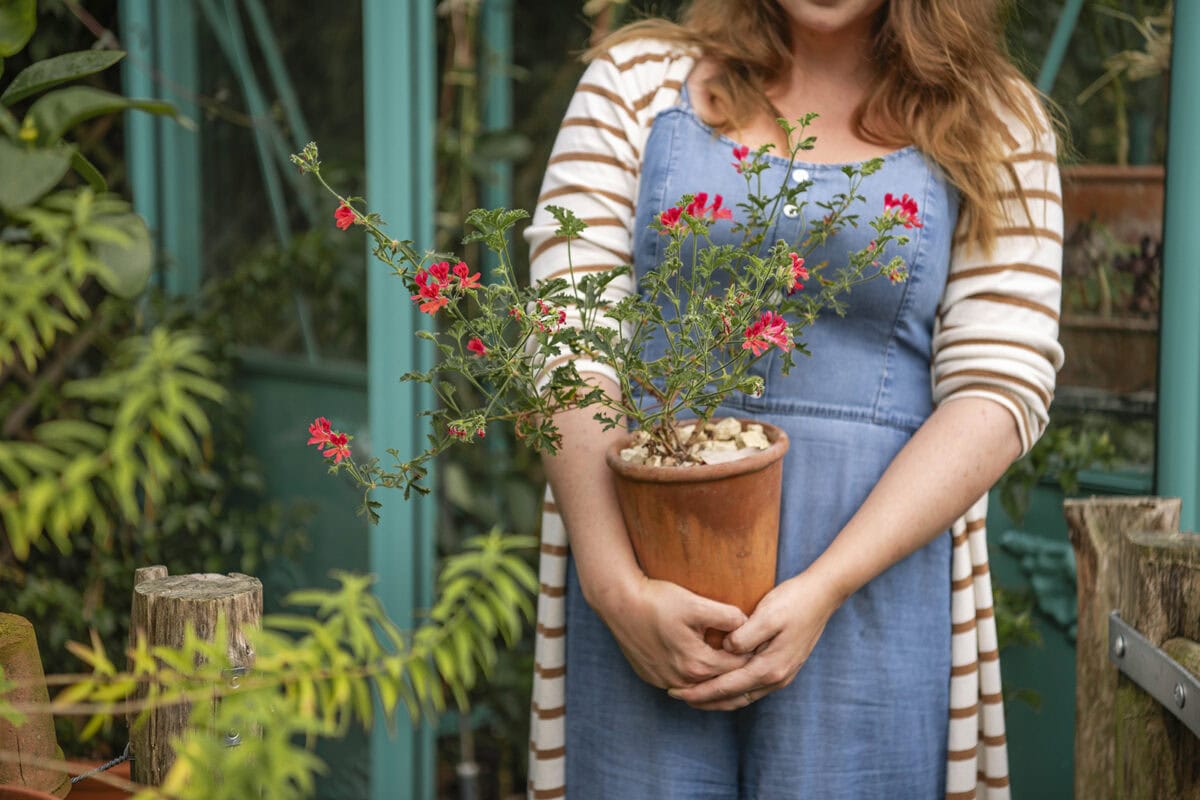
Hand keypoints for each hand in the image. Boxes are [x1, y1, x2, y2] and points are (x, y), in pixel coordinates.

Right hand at [596, 575, 751, 689]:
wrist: (618, 603)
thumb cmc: (658, 600)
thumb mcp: (696, 604)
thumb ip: (727, 616)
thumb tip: (748, 624)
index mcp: (698, 664)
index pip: (738, 667)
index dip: (754, 656)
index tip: (765, 646)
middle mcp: (683, 680)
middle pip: (721, 683)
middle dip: (740, 674)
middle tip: (758, 663)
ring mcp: (665, 681)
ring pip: (701, 689)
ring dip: (718, 681)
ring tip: (734, 670)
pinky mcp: (653, 678)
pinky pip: (682, 686)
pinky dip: (696, 681)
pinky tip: (704, 669)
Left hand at [667, 570, 840, 709]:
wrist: (822, 596)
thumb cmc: (793, 601)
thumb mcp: (767, 614)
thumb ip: (745, 635)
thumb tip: (726, 649)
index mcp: (769, 667)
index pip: (726, 687)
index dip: (699, 692)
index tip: (676, 691)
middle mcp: (776, 678)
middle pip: (733, 699)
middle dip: (704, 700)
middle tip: (677, 695)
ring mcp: (781, 675)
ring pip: (742, 696)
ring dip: (718, 698)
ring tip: (694, 694)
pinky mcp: (782, 668)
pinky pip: (751, 688)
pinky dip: (732, 690)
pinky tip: (720, 683)